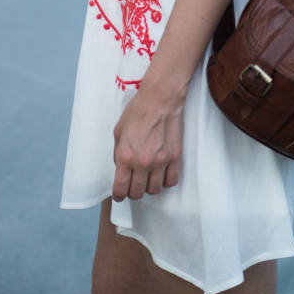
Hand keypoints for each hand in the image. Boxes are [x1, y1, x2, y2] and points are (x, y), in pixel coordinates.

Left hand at [112, 81, 183, 200]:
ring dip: (149, 187)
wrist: (160, 98)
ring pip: (155, 190)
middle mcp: (142, 162)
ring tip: (148, 178)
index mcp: (125, 155)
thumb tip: (121, 168)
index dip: (119, 196)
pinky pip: (171, 181)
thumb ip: (118, 153)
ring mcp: (160, 161)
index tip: (120, 195)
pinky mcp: (175, 157)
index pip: (120, 189)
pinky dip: (166, 181)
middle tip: (134, 185)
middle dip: (133, 192)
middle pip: (137, 193)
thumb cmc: (138, 110)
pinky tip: (162, 173)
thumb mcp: (119, 131)